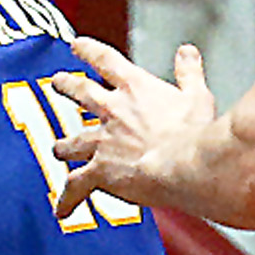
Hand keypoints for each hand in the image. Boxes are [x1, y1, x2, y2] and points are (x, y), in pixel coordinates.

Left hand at [47, 36, 219, 218]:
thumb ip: (189, 73)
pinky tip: (62, 208)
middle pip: (80, 93)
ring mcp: (103, 141)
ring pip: (73, 141)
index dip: (88, 51)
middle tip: (57, 82)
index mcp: (136, 87)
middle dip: (67, 86)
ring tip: (57, 148)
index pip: (105, 60)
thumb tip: (187, 54)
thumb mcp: (197, 95)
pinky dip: (68, 198)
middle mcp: (113, 110)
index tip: (76, 45)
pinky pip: (76, 185)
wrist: (184, 164)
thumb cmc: (193, 133)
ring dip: (64, 145)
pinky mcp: (100, 171)